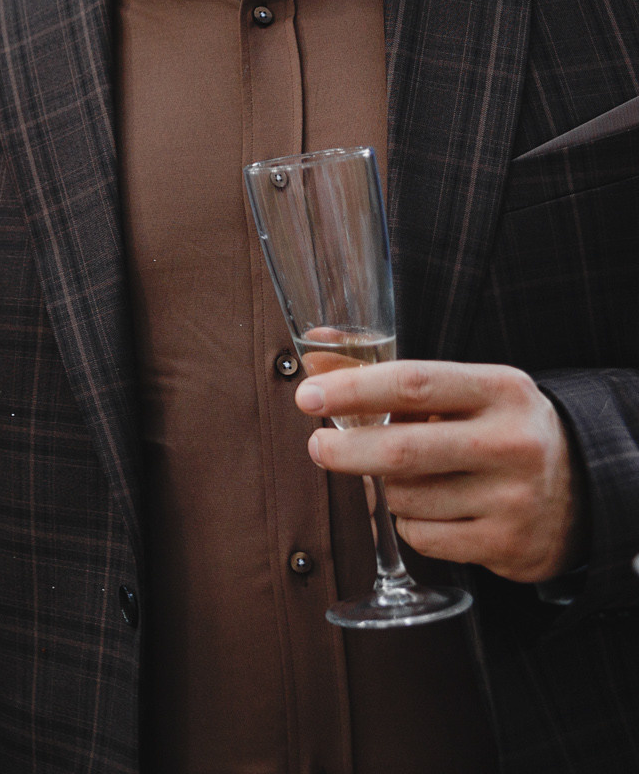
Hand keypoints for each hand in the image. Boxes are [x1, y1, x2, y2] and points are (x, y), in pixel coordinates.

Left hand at [300, 359, 584, 583]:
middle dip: (345, 450)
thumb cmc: (500, 429)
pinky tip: (437, 510)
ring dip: (388, 489)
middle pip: (403, 450)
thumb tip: (318, 345)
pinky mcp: (508, 544)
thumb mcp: (467, 389)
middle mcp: (513, 443)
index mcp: (502, 390)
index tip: (307, 396)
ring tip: (413, 478)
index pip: (414, 383)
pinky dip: (411, 524)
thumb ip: (393, 373)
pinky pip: (421, 536)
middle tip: (318, 446)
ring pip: (406, 497)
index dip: (352, 389)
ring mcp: (514, 498)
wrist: (582, 489)